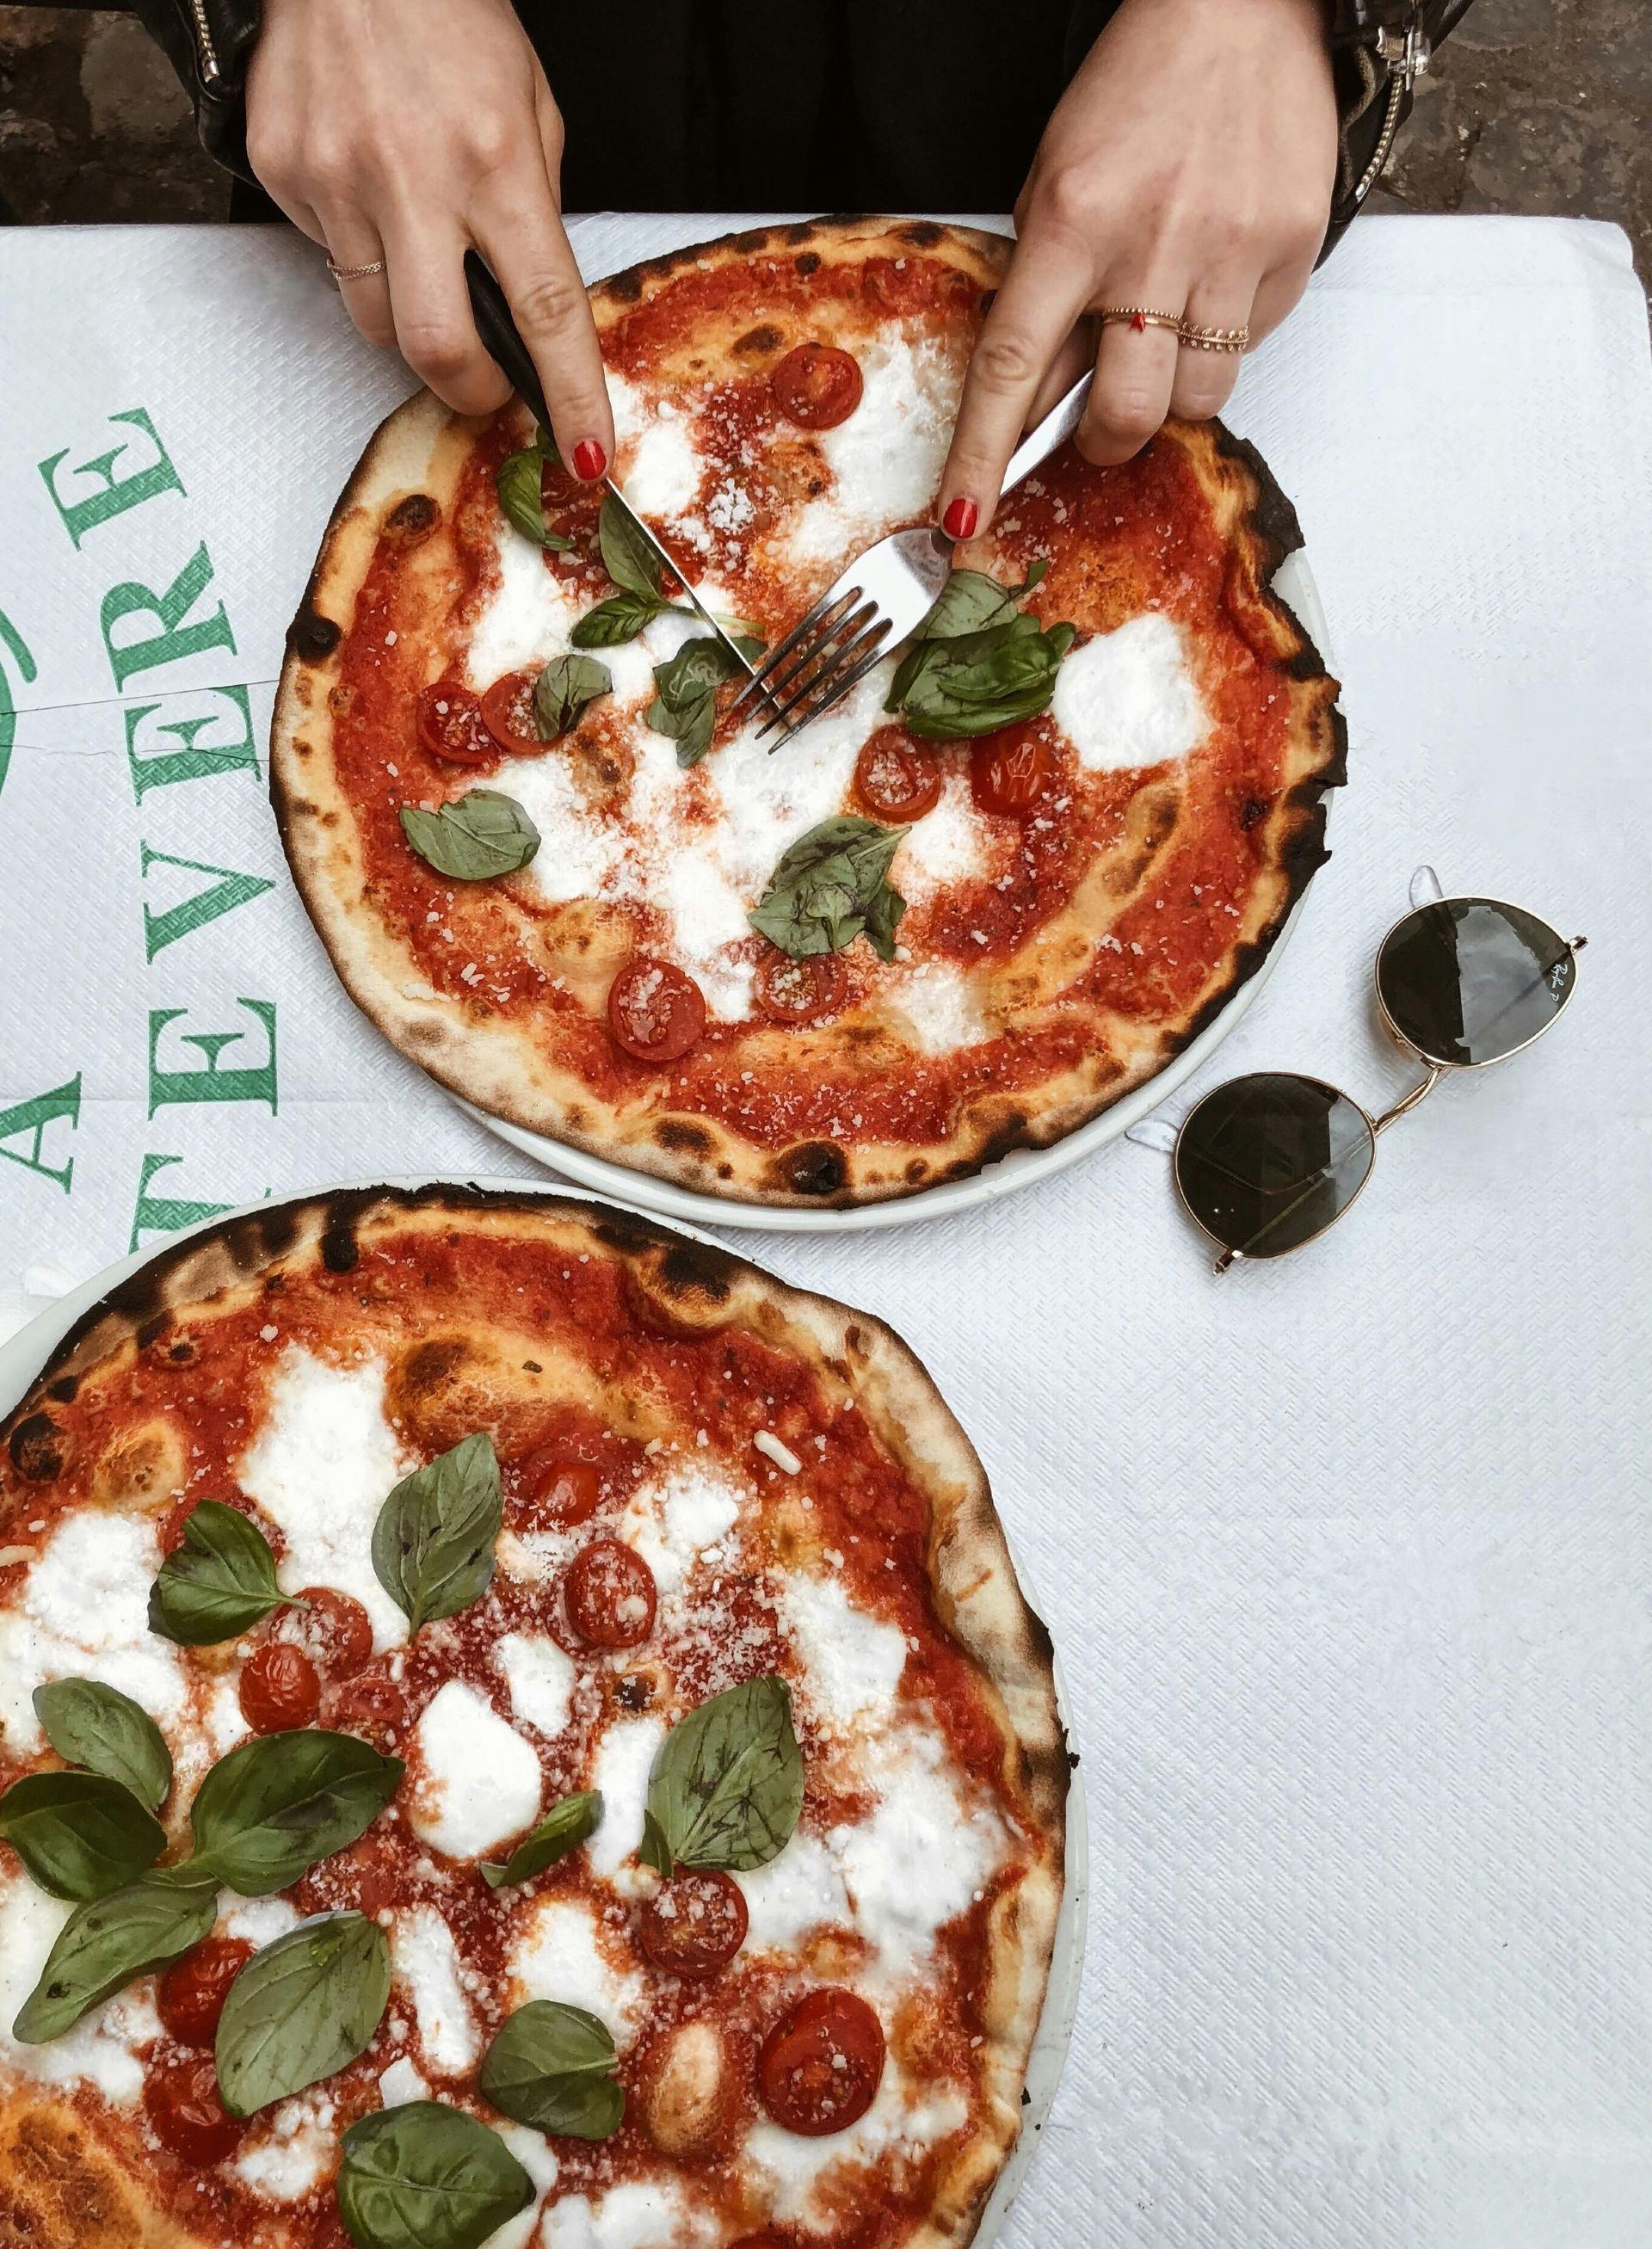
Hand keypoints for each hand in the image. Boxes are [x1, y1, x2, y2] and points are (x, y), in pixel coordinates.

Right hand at [246, 0, 611, 475]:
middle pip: (436, 346)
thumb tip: (527, 309)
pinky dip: (356, 244)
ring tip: (418, 242)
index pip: (544, 308)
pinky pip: (328, 256)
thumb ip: (532, 213)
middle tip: (486, 381)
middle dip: (467, 387)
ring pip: (375, 316)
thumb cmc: (448, 19)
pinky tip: (365, 181)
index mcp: (496, 161)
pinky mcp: (283, 170)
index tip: (585, 454)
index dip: (568, 395)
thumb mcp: (529, 111)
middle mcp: (412, 176)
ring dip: (408, 310)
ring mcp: (337, 177)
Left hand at [937, 0, 1336, 536]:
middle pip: (1124, 413)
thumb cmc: (1140, 92)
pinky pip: (1249, 345)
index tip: (967, 513)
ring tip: (1165, 330)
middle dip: (1103, 439)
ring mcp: (1228, 250)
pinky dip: (1224, 335)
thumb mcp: (1057, 182)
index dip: (985, 454)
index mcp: (1073, 222)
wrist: (1242, 10)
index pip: (1013, 366)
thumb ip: (1045, 291)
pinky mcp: (1289, 250)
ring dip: (1171, 393)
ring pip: (1195, 399)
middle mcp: (1152, 242)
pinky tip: (1214, 275)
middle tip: (1098, 419)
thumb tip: (1040, 400)